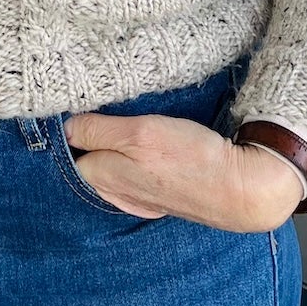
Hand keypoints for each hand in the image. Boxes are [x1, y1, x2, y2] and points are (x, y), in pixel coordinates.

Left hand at [60, 110, 302, 232]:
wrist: (240, 190)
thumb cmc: (191, 157)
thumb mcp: (140, 134)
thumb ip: (99, 132)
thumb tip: (66, 128)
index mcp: (107, 176)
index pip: (71, 150)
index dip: (72, 127)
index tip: (76, 106)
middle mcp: (118, 192)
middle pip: (88, 162)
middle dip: (87, 141)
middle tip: (97, 111)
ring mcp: (140, 199)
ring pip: (110, 171)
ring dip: (109, 152)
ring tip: (119, 129)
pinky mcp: (161, 198)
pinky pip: (132, 181)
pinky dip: (130, 166)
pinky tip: (141, 155)